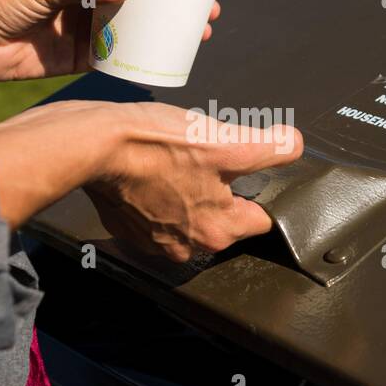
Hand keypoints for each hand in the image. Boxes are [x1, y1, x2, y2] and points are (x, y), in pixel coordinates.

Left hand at [0, 0, 221, 81]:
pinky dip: (144, 60)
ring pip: (140, 29)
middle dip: (178, 3)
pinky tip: (169, 61)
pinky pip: (121, 59)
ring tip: (199, 35)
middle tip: (209, 11)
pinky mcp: (83, 59)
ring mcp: (91, 29)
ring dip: (169, 32)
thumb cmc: (2, 0)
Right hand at [0, 101, 302, 264]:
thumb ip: (268, 147)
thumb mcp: (224, 139)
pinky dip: (156, 194)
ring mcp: (153, 241)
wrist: (91, 145)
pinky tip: (151, 169)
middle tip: (207, 158)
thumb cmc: (155, 142)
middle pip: (222, 218)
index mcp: (217, 231)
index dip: (261, 191)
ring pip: (187, 215)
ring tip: (176, 162)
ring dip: (187, 192)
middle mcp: (187, 247)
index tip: (254, 173)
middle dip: (220, 190)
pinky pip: (154, 213)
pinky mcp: (127, 228)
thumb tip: (294, 145)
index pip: (259, 219)